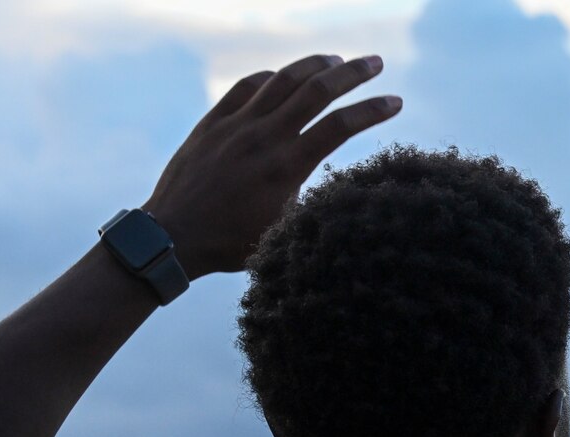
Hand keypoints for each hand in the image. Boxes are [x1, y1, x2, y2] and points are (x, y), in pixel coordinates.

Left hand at [142, 53, 402, 276]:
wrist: (174, 236)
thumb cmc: (232, 243)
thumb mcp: (284, 229)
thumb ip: (310, 201)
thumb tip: (339, 193)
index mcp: (287, 167)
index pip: (341, 126)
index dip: (372, 110)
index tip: (396, 101)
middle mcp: (264, 138)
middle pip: (317, 90)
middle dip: (353, 72)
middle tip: (376, 62)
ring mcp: (236, 125)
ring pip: (282, 79)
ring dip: (315, 65)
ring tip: (336, 59)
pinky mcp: (213, 122)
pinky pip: (246, 87)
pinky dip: (271, 78)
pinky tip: (283, 77)